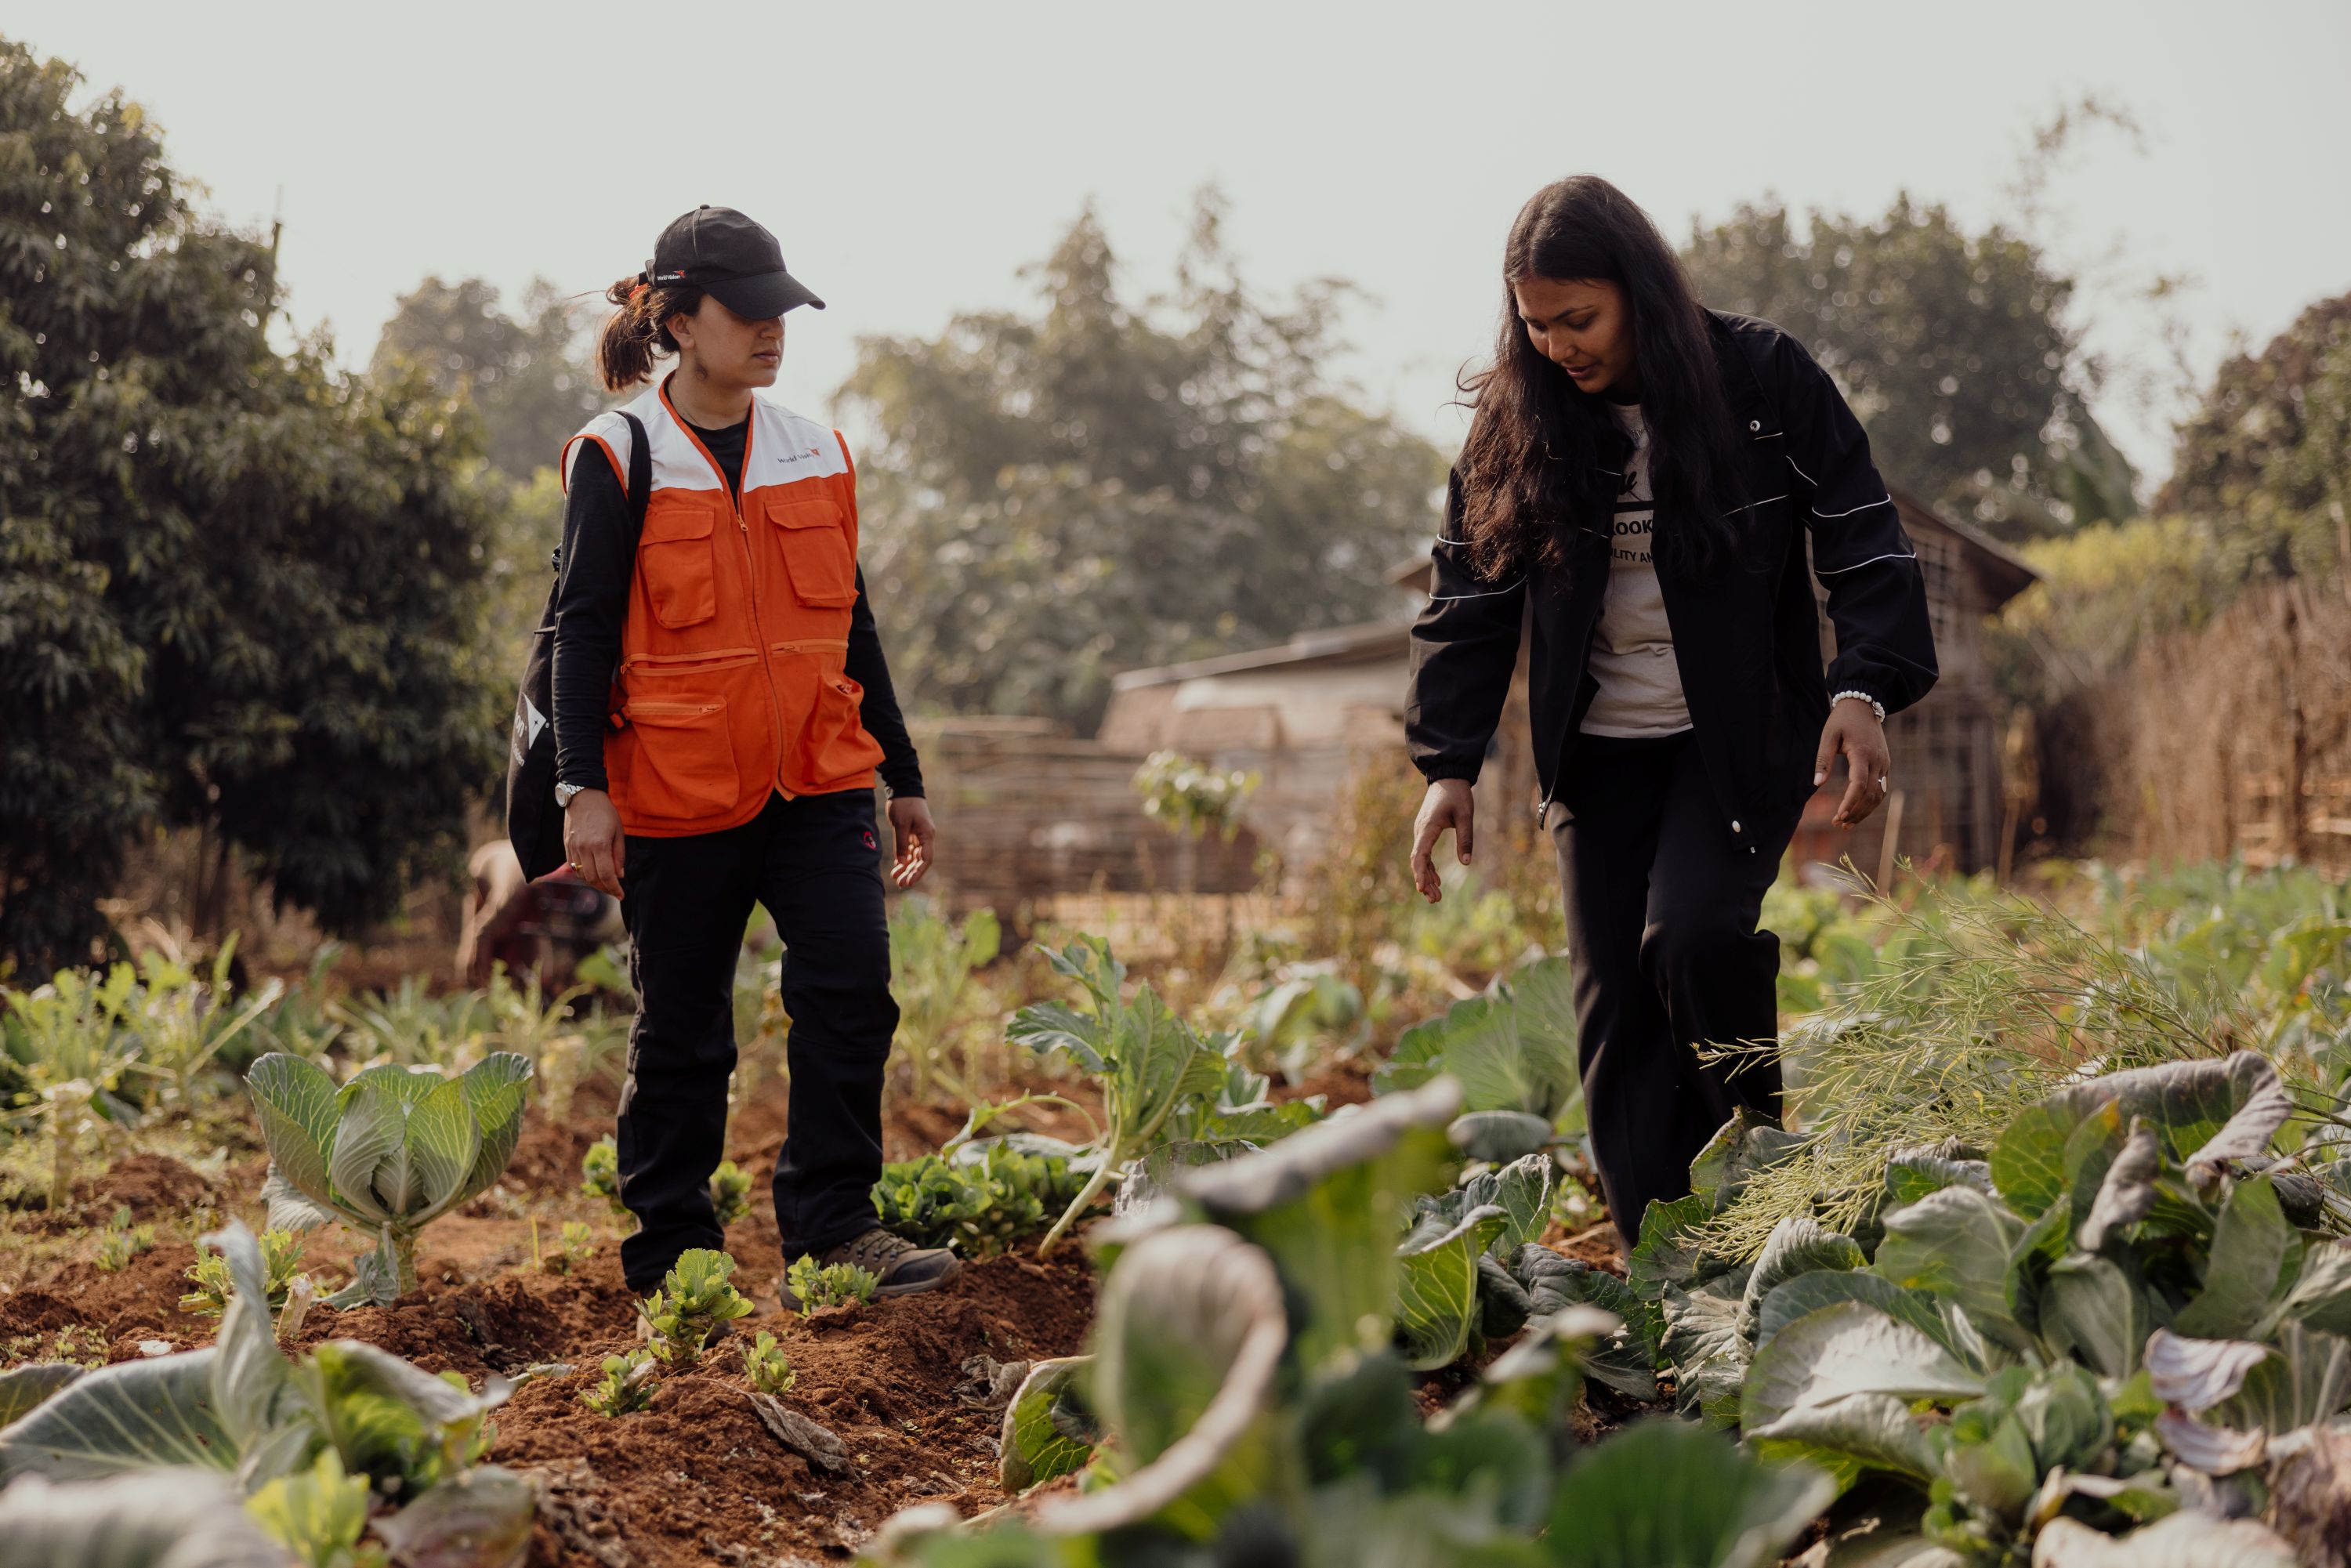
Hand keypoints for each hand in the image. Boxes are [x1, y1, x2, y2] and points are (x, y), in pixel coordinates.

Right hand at [562, 789, 625, 897]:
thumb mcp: (618, 831)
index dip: (614, 888)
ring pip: (581, 875)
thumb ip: (619, 855)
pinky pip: (574, 867)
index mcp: (599, 844)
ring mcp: (573, 847)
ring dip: (594, 883)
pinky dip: (584, 874)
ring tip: (605, 884)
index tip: (621, 895)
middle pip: (592, 878)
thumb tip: (619, 875)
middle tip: (614, 891)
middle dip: (605, 888)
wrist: (583, 796)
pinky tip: (593, 874)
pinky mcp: (566, 845)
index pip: (606, 875)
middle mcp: (583, 848)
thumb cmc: (605, 812)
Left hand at [888, 795, 935, 888]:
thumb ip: (901, 844)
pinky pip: (909, 851)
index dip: (918, 872)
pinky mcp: (912, 834)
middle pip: (921, 860)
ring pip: (915, 857)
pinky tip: (897, 869)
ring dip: (907, 868)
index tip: (909, 882)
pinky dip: (903, 860)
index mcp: (927, 834)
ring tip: (896, 879)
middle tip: (901, 884)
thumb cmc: (904, 804)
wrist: (904, 788)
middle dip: (912, 873)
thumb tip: (902, 863)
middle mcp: (926, 837)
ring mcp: (920, 836)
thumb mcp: (901, 824)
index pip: (926, 858)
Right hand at [1409, 779, 1475, 903]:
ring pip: (1421, 859)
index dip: (1420, 873)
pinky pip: (1424, 853)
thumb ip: (1465, 838)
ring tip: (1436, 897)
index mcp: (1427, 827)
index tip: (1422, 888)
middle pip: (1419, 861)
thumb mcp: (1465, 815)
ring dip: (1427, 877)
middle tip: (1435, 900)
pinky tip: (1436, 880)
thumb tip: (1466, 863)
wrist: (1448, 776)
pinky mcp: (1426, 831)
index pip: (1420, 854)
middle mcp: (1420, 831)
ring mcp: (1421, 832)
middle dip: (1425, 881)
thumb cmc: (1457, 794)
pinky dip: (1429, 868)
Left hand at [1815, 699, 1892, 827]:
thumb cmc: (1842, 720)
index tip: (1837, 816)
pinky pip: (1882, 789)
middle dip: (1855, 812)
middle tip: (1837, 824)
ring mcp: (1885, 763)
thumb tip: (1817, 783)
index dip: (1849, 803)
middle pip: (1870, 795)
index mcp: (1863, 753)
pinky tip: (1858, 812)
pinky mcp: (1886, 765)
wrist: (1864, 705)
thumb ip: (1823, 759)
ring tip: (1846, 824)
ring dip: (1864, 812)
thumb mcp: (1828, 735)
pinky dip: (1871, 803)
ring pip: (1879, 795)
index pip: (1859, 785)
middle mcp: (1878, 761)